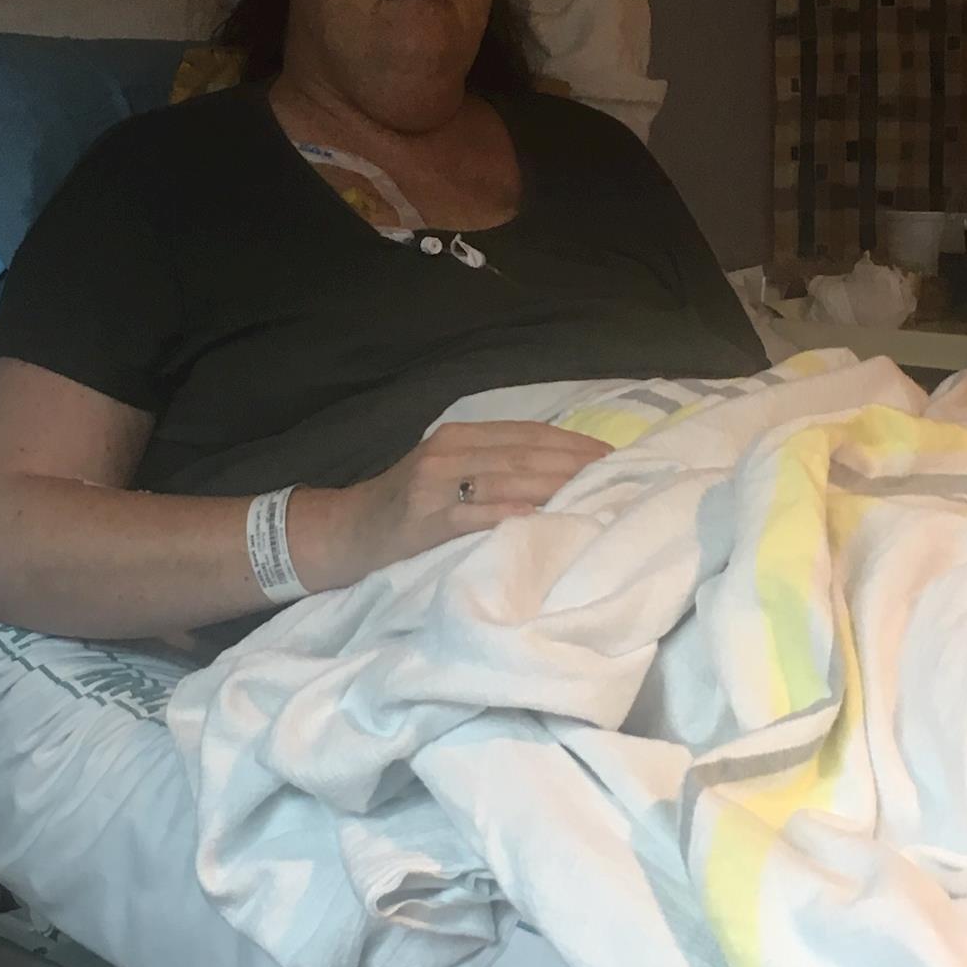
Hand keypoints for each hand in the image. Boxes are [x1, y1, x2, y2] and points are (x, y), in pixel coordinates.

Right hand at [296, 421, 611, 588]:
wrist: (344, 533)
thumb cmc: (404, 510)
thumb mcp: (445, 473)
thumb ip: (490, 467)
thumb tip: (559, 474)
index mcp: (459, 436)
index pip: (529, 433)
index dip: (574, 444)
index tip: (616, 456)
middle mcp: (450, 450)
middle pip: (526, 453)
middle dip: (577, 464)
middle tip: (622, 477)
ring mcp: (437, 483)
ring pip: (510, 478)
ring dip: (558, 486)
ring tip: (598, 495)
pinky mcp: (428, 518)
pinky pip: (480, 513)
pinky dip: (516, 514)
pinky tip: (547, 518)